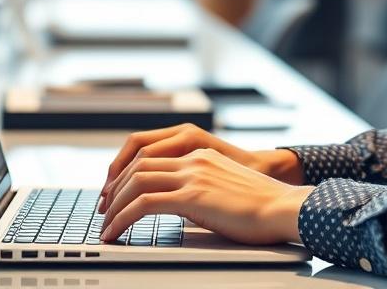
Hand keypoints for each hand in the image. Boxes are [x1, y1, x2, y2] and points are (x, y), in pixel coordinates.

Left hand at [99, 147, 314, 244]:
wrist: (284, 208)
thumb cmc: (262, 206)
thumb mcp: (225, 188)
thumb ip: (201, 188)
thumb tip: (180, 205)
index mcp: (201, 153)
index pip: (150, 153)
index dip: (125, 173)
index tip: (114, 193)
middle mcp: (194, 159)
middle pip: (137, 165)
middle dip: (113, 189)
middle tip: (102, 210)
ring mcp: (194, 175)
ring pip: (136, 182)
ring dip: (113, 205)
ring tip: (105, 226)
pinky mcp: (194, 196)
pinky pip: (144, 204)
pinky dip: (122, 218)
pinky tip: (115, 233)